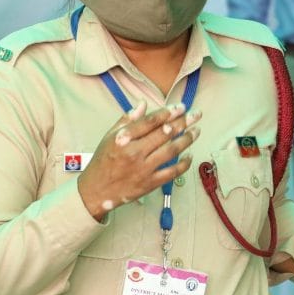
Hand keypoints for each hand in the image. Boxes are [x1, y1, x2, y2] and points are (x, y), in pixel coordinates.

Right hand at [78, 102, 201, 221]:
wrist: (96, 190)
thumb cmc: (103, 161)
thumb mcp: (109, 137)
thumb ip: (127, 120)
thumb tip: (143, 104)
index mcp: (123, 139)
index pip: (150, 122)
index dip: (168, 113)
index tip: (180, 107)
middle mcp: (135, 153)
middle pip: (165, 134)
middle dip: (183, 122)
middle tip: (196, 114)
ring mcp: (144, 169)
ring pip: (171, 151)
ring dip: (187, 139)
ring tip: (197, 131)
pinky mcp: (150, 184)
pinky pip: (172, 172)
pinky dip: (184, 164)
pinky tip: (190, 155)